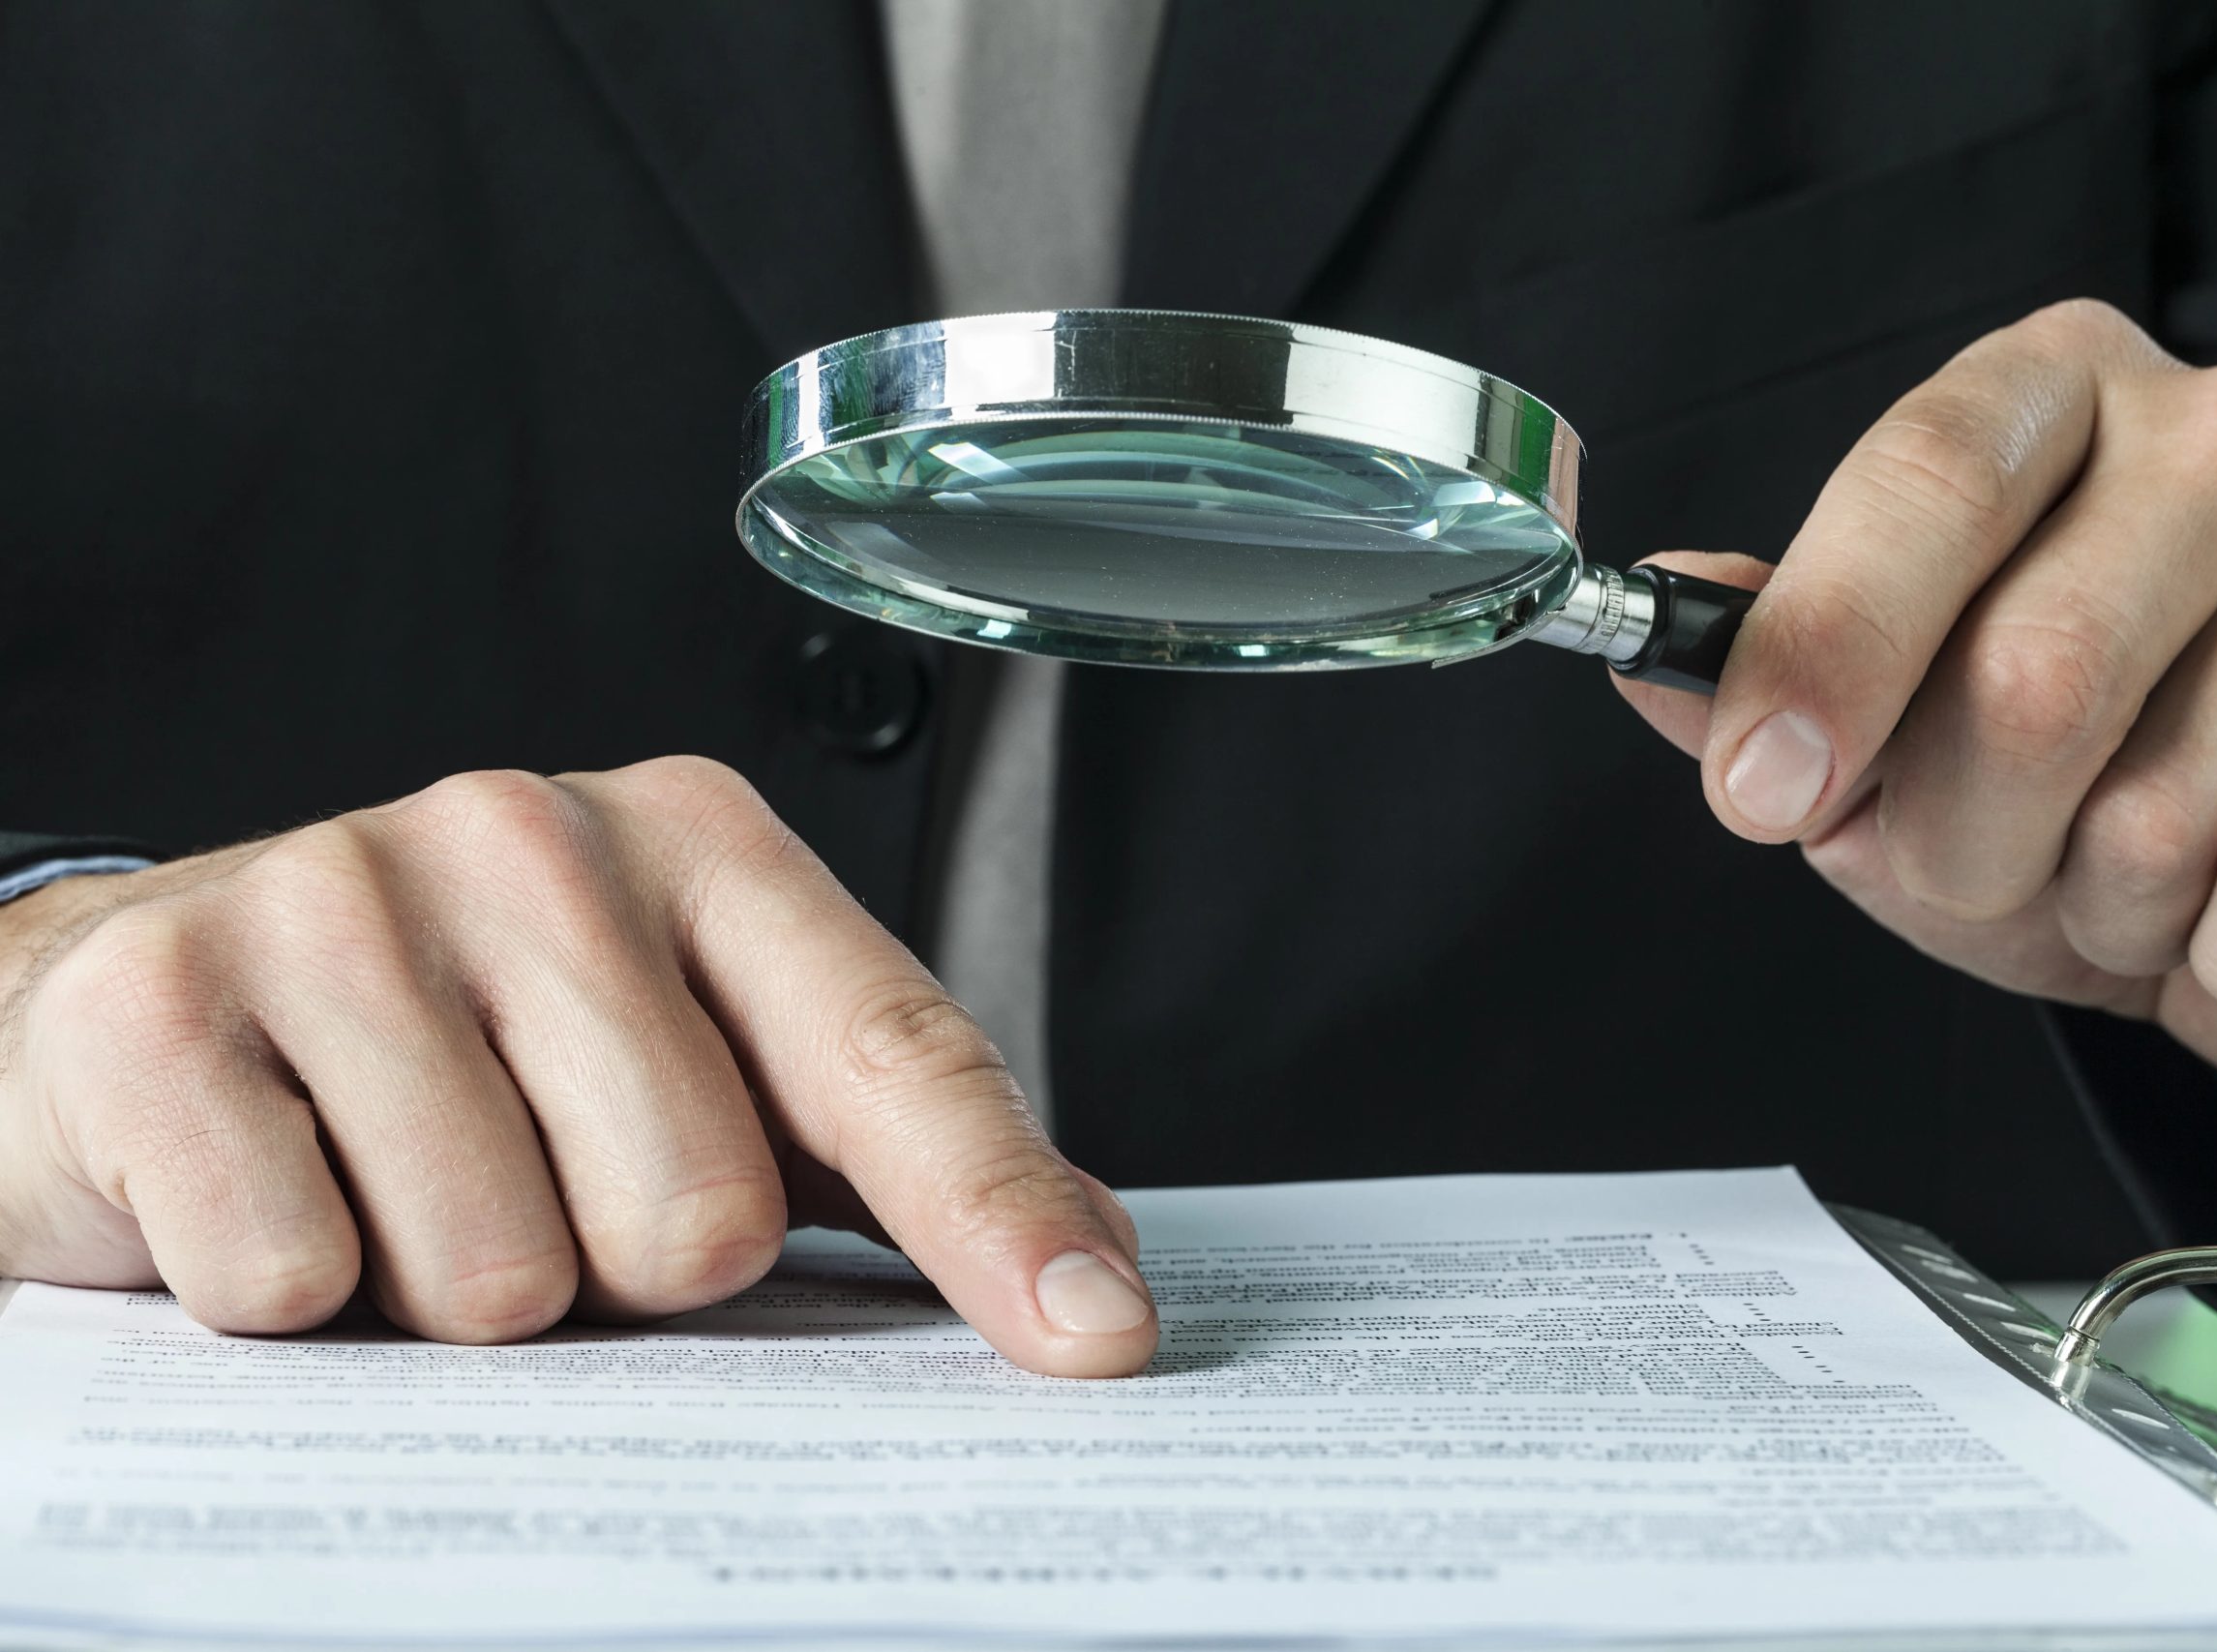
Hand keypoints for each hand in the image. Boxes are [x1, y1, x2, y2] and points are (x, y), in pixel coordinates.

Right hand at [0, 758, 1155, 1374]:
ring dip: (453, 1298)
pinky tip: (270, 1186)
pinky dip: (290, 1293)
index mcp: (703, 847)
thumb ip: (878, 1150)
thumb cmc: (460, 1053)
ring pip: (501, 1275)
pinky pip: (297, 1279)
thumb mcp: (689, 1062)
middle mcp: (536, 836)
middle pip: (698, 1218)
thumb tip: (1095, 1266)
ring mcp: (342, 896)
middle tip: (527, 1194)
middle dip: (617, 1276)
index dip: (998, 1215)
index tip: (1098, 1341)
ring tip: (391, 1188)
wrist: (144, 1011)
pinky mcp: (164, 997)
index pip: (894, 1056)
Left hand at [1618, 300, 2216, 1109]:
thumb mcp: (1894, 733)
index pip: (1920, 478)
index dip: (1826, 653)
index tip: (1760, 792)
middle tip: (1997, 862)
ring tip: (2147, 876)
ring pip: (2155, 812)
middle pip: (2029, 676)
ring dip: (2104, 914)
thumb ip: (1774, 678)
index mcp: (2050, 397)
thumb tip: (1653, 642)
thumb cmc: (2087, 782)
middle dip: (1966, 844)